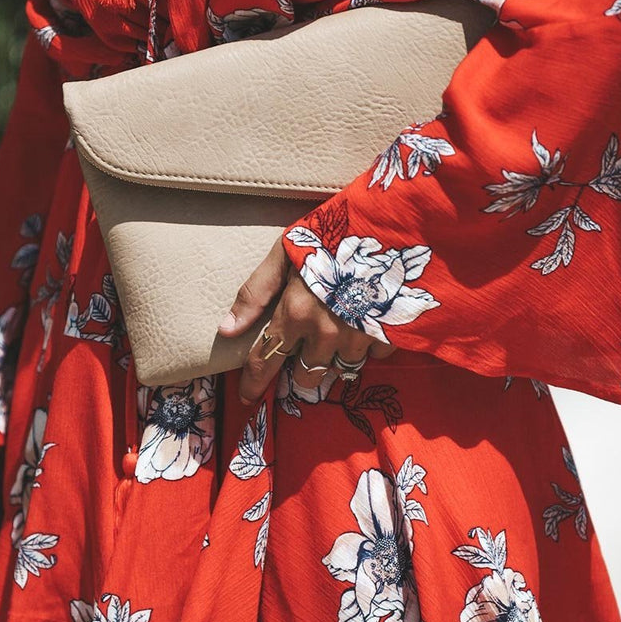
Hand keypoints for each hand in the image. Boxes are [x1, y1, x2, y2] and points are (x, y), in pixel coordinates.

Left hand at [218, 237, 395, 403]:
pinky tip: (364, 325)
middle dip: (299, 371)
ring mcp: (359, 336)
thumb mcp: (285, 252)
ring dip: (333, 360)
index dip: (253, 384)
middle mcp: (326, 333)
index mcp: (295, 312)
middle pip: (305, 376)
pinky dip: (366, 347)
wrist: (393, 223)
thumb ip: (255, 292)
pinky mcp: (390, 334)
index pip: (266, 361)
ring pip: (339, 371)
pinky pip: (373, 358)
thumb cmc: (333, 232)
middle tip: (302, 354)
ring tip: (334, 337)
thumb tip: (227, 329)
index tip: (247, 398)